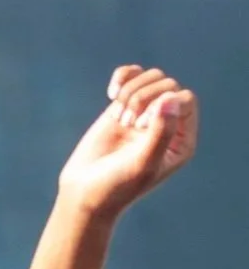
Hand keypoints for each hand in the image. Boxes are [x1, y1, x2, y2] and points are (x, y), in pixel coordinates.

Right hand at [57, 65, 196, 218]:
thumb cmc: (116, 186)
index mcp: (181, 139)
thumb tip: (171, 97)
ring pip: (150, 77)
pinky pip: (131, 75)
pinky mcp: (122, 107)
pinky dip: (122, 77)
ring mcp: (144, 113)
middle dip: (143, 98)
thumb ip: (161, 133)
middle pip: (167, 85)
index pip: (185, 100)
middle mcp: (168, 123)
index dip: (161, 105)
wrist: (83, 192)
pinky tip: (111, 93)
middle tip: (126, 124)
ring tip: (118, 118)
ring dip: (130, 92)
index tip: (140, 128)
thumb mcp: (143, 164)